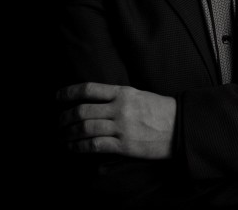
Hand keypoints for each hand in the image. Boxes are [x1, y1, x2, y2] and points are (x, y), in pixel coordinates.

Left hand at [57, 82, 176, 158]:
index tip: (57, 97)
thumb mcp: (139, 95)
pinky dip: (80, 147)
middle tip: (57, 123)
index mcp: (123, 92)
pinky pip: (95, 145)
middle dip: (65, 118)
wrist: (180, 126)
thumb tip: (95, 103)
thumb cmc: (161, 110)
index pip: (90, 89)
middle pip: (83, 111)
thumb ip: (118, 98)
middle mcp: (120, 107)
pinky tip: (73, 148)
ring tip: (61, 137)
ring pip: (86, 129)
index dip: (69, 93)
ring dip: (69, 134)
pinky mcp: (124, 145)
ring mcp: (122, 127)